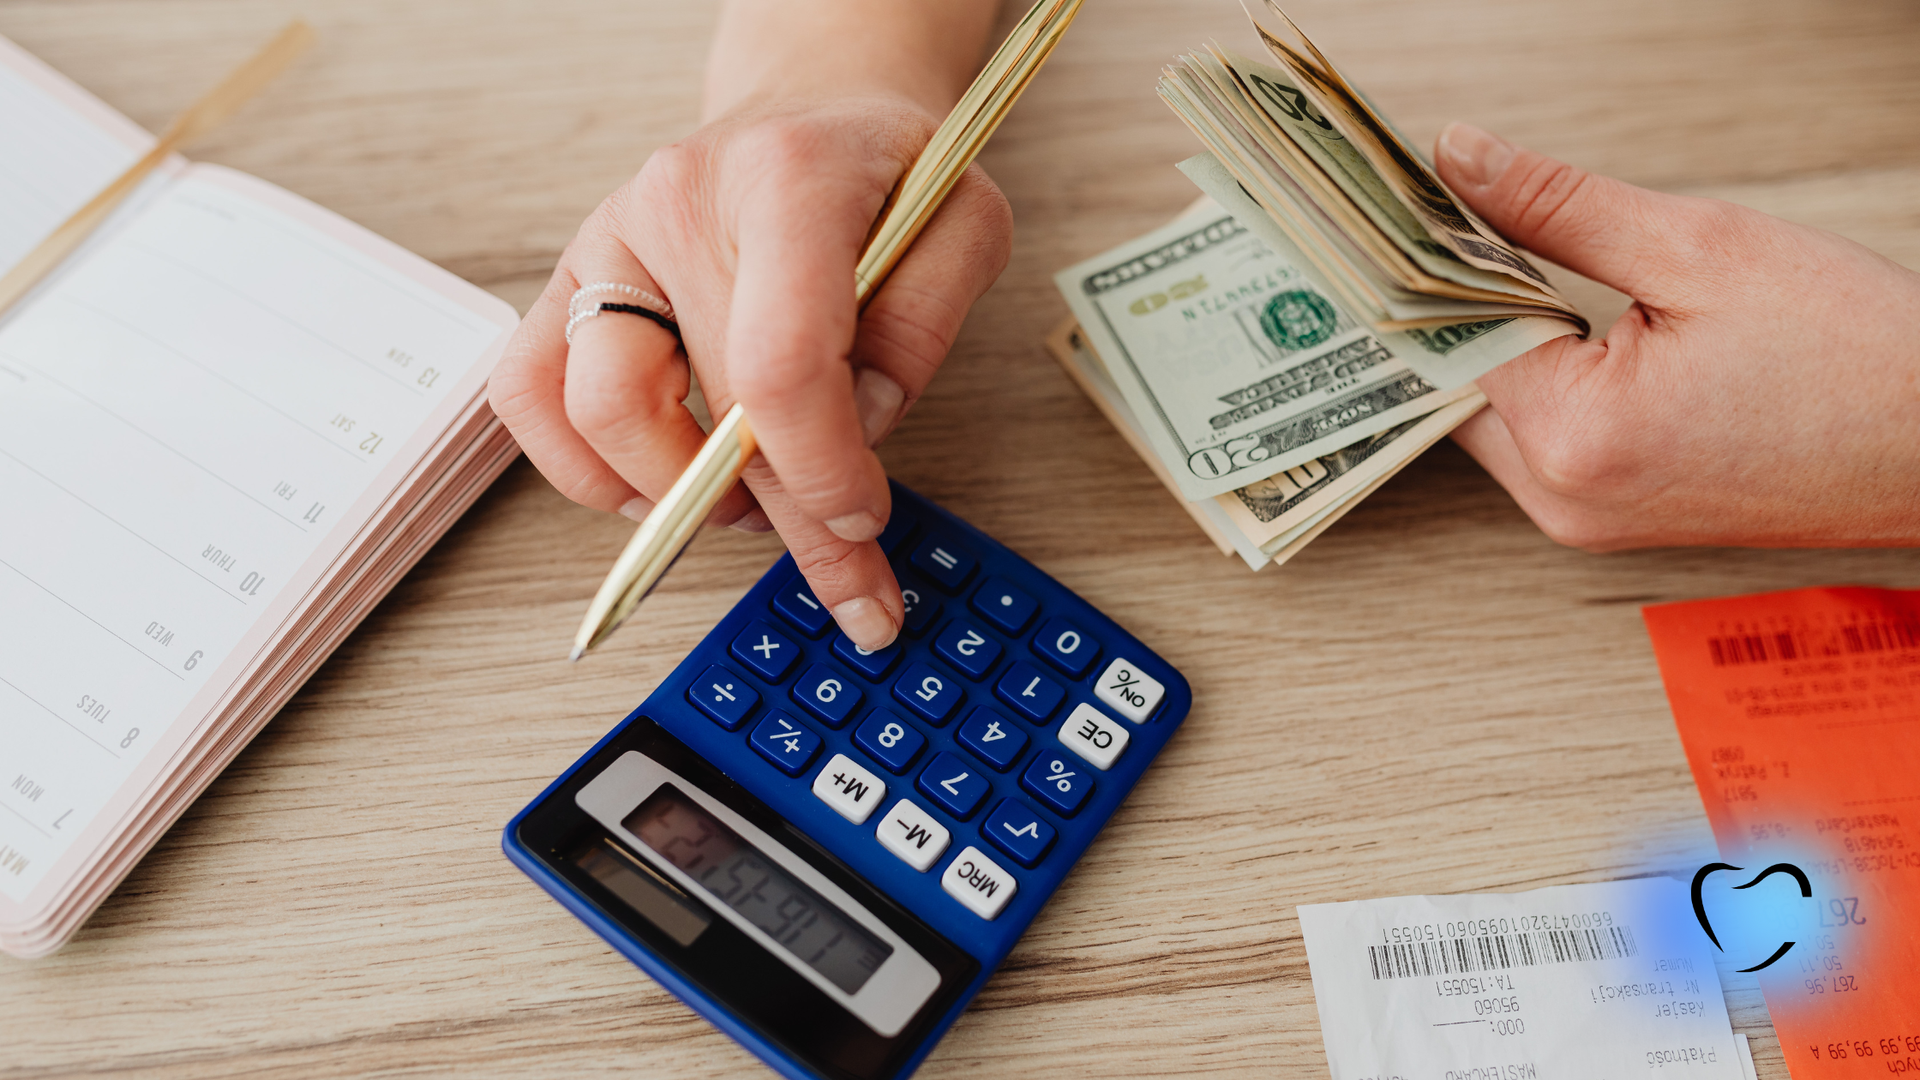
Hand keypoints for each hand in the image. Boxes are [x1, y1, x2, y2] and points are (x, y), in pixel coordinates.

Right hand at [488, 94, 1011, 647]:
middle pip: (706, 407)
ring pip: (597, 413)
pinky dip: (584, 467)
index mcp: (786, 181)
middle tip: (844, 570)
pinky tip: (657, 485)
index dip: (820, 470)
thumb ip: (924, 328)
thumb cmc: (885, 173)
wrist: (814, 109)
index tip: (861, 521)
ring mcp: (610, 240)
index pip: (781, 359)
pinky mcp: (571, 280)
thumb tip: (855, 432)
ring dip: (677, 494)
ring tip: (750, 502)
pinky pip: (529, 394)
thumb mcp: (963, 226)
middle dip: (783, 516)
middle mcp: (677, 203)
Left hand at [1434, 122, 1919, 548]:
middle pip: (1455, 381)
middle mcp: (1561, 500)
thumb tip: (1459, 160)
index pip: (1449, 334)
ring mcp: (1582, 520)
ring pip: (1490, 410)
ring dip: (1498, 336)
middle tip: (1452, 216)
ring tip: (1514, 258)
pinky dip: (1538, 376)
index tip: (1415, 201)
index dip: (1431, 258)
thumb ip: (1558, 206)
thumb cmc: (1855, 353)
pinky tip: (1561, 319)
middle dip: (1457, 298)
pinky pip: (1536, 438)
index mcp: (1574, 439)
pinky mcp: (1608, 518)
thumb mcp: (1699, 248)